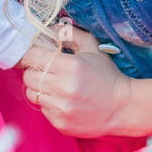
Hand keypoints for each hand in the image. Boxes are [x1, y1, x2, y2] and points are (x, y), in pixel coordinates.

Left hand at [20, 23, 131, 137]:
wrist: (123, 108)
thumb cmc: (107, 75)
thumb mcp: (92, 48)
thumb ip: (70, 34)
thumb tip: (50, 28)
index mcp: (70, 66)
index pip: (32, 56)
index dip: (32, 54)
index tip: (37, 55)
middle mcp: (63, 88)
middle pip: (29, 76)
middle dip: (34, 70)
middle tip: (46, 70)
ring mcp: (61, 108)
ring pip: (32, 93)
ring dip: (39, 87)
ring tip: (55, 86)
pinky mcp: (60, 123)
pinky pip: (42, 109)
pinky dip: (49, 103)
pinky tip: (63, 100)